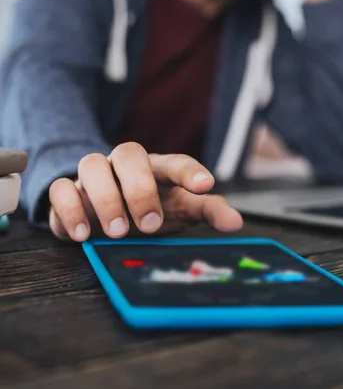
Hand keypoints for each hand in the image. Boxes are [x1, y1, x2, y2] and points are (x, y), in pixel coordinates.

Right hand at [49, 143, 242, 241]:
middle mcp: (123, 166)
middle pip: (128, 153)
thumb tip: (236, 221)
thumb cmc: (148, 210)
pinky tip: (83, 234)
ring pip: (92, 164)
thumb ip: (206, 211)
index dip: (190, 171)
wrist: (103, 217)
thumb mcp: (179, 211)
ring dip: (105, 197)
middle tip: (150, 223)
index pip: (174, 161)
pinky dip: (70, 209)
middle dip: (140, 188)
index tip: (206, 186)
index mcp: (155, 168)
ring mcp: (93, 177)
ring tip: (118, 231)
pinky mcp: (67, 193)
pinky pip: (60, 189)